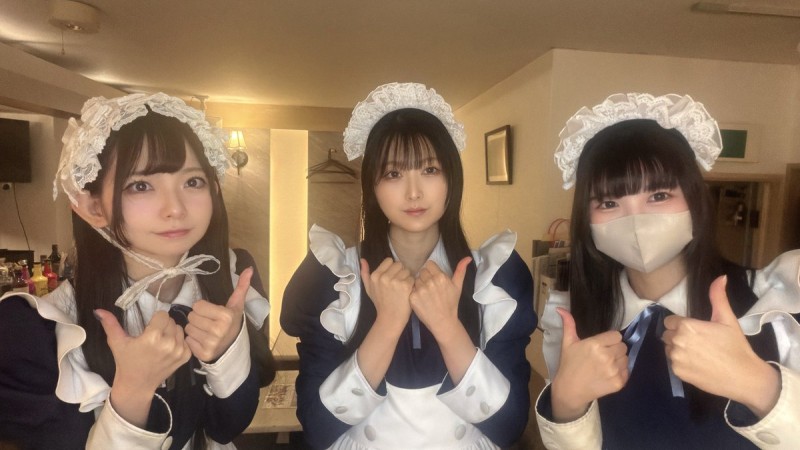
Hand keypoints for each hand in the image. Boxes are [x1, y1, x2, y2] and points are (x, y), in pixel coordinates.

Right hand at [95, 308, 190, 425]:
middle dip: (162, 326)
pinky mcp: (186, 357)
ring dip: (171, 333)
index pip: (163, 314)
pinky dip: (178, 342)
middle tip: (152, 337)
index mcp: (153, 337)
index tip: (148, 329)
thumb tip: (98, 310)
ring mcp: (179, 351)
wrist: (137, 385)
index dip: (154, 320)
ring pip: (179, 329)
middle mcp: (169, 343)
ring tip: (159, 343)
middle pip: (171, 321)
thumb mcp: (117, 342)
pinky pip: (185, 340)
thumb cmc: (126, 362)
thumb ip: (110, 324)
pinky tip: (167, 349)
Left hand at [184, 267, 251, 361]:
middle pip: (191, 316)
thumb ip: (241, 286)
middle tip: (207, 321)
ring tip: (204, 331)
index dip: (203, 308)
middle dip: (198, 318)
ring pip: (188, 329)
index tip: (211, 312)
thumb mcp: (236, 305)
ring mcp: (211, 344)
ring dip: (194, 329)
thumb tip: (249, 268)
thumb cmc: (232, 322)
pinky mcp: (203, 354)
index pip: (197, 305)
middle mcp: (218, 330)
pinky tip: (202, 340)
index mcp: (225, 316)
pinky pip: (187, 341)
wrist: (233, 346)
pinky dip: (192, 341)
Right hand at [360, 258, 413, 333]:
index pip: (389, 260)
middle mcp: (384, 277)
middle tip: (398, 283)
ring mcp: (395, 281)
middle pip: (399, 264)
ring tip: (403, 288)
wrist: (390, 318)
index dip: (392, 268)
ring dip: (407, 278)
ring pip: (407, 271)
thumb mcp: (369, 288)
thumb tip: (362, 259)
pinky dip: (412, 285)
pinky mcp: (406, 286)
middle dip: (400, 272)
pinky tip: (407, 292)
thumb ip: (365, 274)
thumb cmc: (380, 302)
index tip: (392, 277)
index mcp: (375, 276)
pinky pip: (412, 278)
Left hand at [410, 257, 470, 338]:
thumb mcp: (458, 286)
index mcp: (441, 276)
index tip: (434, 279)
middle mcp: (430, 282)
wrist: (443, 321)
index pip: (429, 265)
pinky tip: (421, 300)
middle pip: (422, 272)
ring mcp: (420, 290)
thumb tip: (468, 257)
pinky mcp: (413, 297)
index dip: (431, 271)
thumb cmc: (451, 303)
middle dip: (425, 278)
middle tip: (430, 288)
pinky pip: (410, 289)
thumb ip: (461, 270)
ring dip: (419, 285)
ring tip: (426, 295)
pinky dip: (414, 293)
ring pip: (415, 280)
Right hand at [551, 308, 628, 421]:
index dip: (610, 339)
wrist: (570, 390)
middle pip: (623, 346)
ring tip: (605, 366)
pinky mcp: (619, 383)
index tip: (601, 345)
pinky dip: (620, 373)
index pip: (616, 335)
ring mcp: (614, 370)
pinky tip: (608, 375)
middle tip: (603, 356)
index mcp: (595, 344)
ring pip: (626, 358)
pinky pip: (627, 371)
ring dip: (618, 360)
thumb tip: (560, 308)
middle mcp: (607, 356)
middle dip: (615, 349)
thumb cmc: (569, 365)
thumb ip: (568, 324)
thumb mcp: (568, 343)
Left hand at [662, 275, 779, 416]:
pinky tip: (697, 364)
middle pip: (667, 334)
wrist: (743, 377)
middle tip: (698, 342)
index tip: (695, 330)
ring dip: (678, 349)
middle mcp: (677, 341)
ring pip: (668, 349)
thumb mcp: (727, 319)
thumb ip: (718, 297)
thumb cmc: (736, 346)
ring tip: (698, 353)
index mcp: (686, 326)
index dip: (681, 324)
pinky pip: (672, 363)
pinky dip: (681, 363)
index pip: (670, 321)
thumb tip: (721, 277)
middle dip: (678, 335)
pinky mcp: (677, 373)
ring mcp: (675, 358)